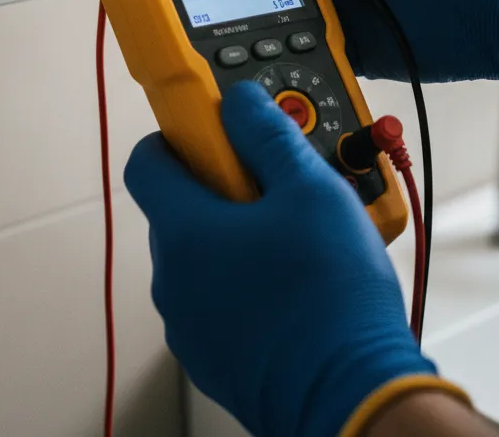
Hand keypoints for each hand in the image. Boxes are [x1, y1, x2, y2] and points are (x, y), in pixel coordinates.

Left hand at [125, 81, 438, 436]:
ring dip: (235, 236)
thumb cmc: (331, 298)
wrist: (351, 395)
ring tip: (295, 238)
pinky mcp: (213, 357)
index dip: (178, 135)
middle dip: (221, 186)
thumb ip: (267, 133)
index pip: (147, 161)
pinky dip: (243, 281)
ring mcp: (189, 323)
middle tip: (274, 185)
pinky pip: (217, 299)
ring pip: (200, 256)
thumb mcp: (310, 188)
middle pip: (178, 208)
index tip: (213, 129)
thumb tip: (240, 102)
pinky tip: (292, 282)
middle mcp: (174, 279)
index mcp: (184, 231)